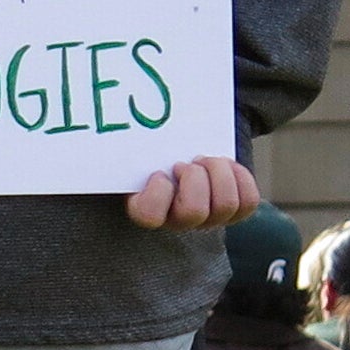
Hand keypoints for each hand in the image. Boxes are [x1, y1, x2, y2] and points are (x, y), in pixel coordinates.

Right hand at [126, 155, 259, 229]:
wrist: (182, 154)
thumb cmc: (154, 154)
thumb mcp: (137, 154)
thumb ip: (128, 152)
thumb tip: (102, 128)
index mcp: (146, 209)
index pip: (149, 215)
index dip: (158, 191)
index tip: (159, 172)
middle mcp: (177, 221)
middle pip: (193, 212)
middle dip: (195, 178)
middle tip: (188, 162)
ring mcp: (208, 220)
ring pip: (225, 206)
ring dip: (218, 173)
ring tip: (206, 161)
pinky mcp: (234, 212)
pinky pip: (247, 201)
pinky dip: (241, 177)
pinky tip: (226, 165)